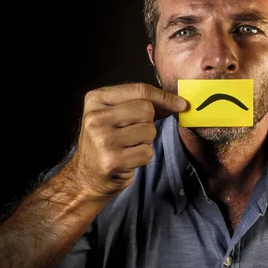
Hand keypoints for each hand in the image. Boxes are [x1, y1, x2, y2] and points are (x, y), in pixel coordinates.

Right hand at [64, 83, 186, 199]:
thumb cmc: (108, 141)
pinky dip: (143, 157)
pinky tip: (127, 159)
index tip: (181, 104)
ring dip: (145, 141)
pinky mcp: (112, 161)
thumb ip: (143, 103)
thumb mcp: (116, 114)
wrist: (86, 177)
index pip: (140, 90)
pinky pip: (147, 152)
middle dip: (148, 123)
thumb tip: (179, 103)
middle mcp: (96, 118)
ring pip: (149, 131)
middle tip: (132, 133)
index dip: (164, 97)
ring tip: (127, 146)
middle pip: (146, 109)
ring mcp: (103, 140)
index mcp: (96, 99)